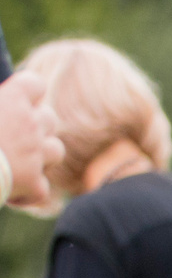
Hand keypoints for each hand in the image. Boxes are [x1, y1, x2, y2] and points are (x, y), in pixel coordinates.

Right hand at [0, 77, 62, 208]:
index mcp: (12, 98)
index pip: (34, 84)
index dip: (26, 92)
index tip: (14, 100)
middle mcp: (30, 124)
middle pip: (49, 118)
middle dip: (35, 126)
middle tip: (12, 135)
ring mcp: (35, 155)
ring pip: (55, 151)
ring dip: (40, 156)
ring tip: (17, 161)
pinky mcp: (34, 184)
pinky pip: (41, 188)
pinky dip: (28, 192)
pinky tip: (9, 193)